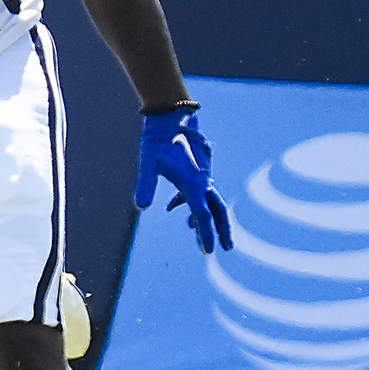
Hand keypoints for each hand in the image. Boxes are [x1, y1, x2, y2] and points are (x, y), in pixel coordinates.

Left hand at [135, 105, 234, 253]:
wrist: (170, 117)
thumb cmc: (158, 140)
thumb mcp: (148, 162)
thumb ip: (146, 184)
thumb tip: (141, 207)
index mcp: (193, 184)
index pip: (202, 216)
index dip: (206, 235)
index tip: (208, 251)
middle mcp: (202, 182)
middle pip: (217, 210)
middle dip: (222, 230)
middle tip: (227, 248)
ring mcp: (201, 177)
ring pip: (211, 202)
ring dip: (209, 218)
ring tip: (196, 234)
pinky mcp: (195, 172)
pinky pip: (199, 192)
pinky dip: (191, 203)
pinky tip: (172, 206)